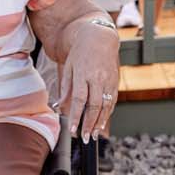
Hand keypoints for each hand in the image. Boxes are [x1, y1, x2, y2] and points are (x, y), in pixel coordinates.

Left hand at [59, 20, 120, 141]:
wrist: (99, 37)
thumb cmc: (80, 52)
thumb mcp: (69, 66)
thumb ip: (66, 88)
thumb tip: (59, 106)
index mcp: (83, 73)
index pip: (79, 99)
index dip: (76, 116)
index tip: (72, 130)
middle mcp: (97, 77)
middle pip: (94, 105)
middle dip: (90, 124)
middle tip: (86, 138)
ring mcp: (108, 79)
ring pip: (106, 105)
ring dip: (101, 122)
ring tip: (95, 134)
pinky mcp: (115, 81)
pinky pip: (113, 100)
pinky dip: (108, 113)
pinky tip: (103, 122)